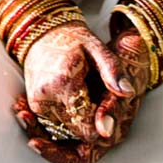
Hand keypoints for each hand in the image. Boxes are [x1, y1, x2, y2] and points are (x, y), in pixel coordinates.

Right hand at [12, 21, 133, 162]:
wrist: (43, 32)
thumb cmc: (74, 39)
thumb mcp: (98, 48)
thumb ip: (113, 71)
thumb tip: (129, 93)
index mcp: (65, 81)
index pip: (87, 127)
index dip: (101, 121)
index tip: (104, 104)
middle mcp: (47, 96)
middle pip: (77, 131)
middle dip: (89, 119)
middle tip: (91, 92)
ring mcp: (37, 102)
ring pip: (66, 129)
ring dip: (76, 117)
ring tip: (79, 90)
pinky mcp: (34, 105)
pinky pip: (55, 123)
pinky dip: (65, 115)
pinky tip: (68, 95)